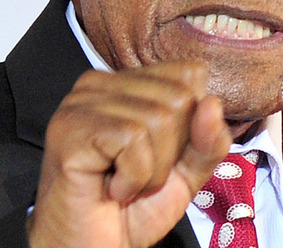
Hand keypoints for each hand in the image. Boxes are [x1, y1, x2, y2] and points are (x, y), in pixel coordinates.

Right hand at [27, 60, 231, 247]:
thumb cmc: (134, 208)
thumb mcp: (188, 170)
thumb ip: (209, 139)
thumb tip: (211, 103)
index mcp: (129, 82)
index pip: (190, 74)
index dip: (191, 124)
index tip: (159, 154)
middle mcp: (101, 82)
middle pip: (178, 97)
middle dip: (172, 151)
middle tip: (139, 175)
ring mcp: (81, 102)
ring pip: (158, 118)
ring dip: (152, 170)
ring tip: (125, 183)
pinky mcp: (71, 127)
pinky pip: (132, 139)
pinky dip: (134, 176)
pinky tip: (112, 189)